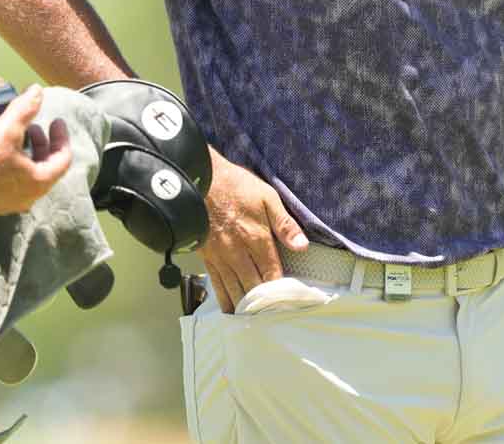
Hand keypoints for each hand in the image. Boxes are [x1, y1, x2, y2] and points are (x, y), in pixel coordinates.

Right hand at [0, 85, 71, 213]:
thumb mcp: (7, 129)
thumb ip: (25, 109)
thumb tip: (37, 92)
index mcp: (39, 182)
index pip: (63, 159)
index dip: (62, 137)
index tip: (56, 122)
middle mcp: (29, 196)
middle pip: (47, 167)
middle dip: (44, 144)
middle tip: (36, 127)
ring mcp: (12, 203)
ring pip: (29, 175)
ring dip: (28, 153)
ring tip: (17, 136)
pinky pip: (13, 182)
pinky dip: (15, 165)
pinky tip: (0, 151)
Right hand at [195, 153, 307, 312]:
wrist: (200, 180)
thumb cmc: (235, 186)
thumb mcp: (267, 197)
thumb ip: (284, 224)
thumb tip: (302, 246)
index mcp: (257, 239)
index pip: (272, 274)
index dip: (281, 293)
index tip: (290, 306)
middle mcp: (238, 253)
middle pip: (253, 287)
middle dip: (265, 306)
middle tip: (275, 320)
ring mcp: (221, 258)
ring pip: (235, 290)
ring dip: (246, 308)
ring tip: (256, 322)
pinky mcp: (208, 258)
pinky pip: (217, 284)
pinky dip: (225, 300)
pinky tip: (231, 311)